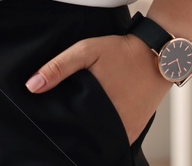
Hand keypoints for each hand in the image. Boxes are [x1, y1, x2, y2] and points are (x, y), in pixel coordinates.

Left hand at [24, 32, 171, 145]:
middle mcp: (111, 125)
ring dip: (87, 134)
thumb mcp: (86, 51)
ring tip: (77, 120)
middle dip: (70, 130)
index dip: (56, 125)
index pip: (68, 129)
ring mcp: (123, 131)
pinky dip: (102, 134)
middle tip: (61, 120)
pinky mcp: (133, 131)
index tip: (46, 121)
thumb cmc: (121, 52)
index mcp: (96, 109)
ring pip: (97, 140)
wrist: (159, 55)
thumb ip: (59, 67)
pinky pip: (113, 140)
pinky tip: (93, 122)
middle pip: (82, 137)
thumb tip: (32, 86)